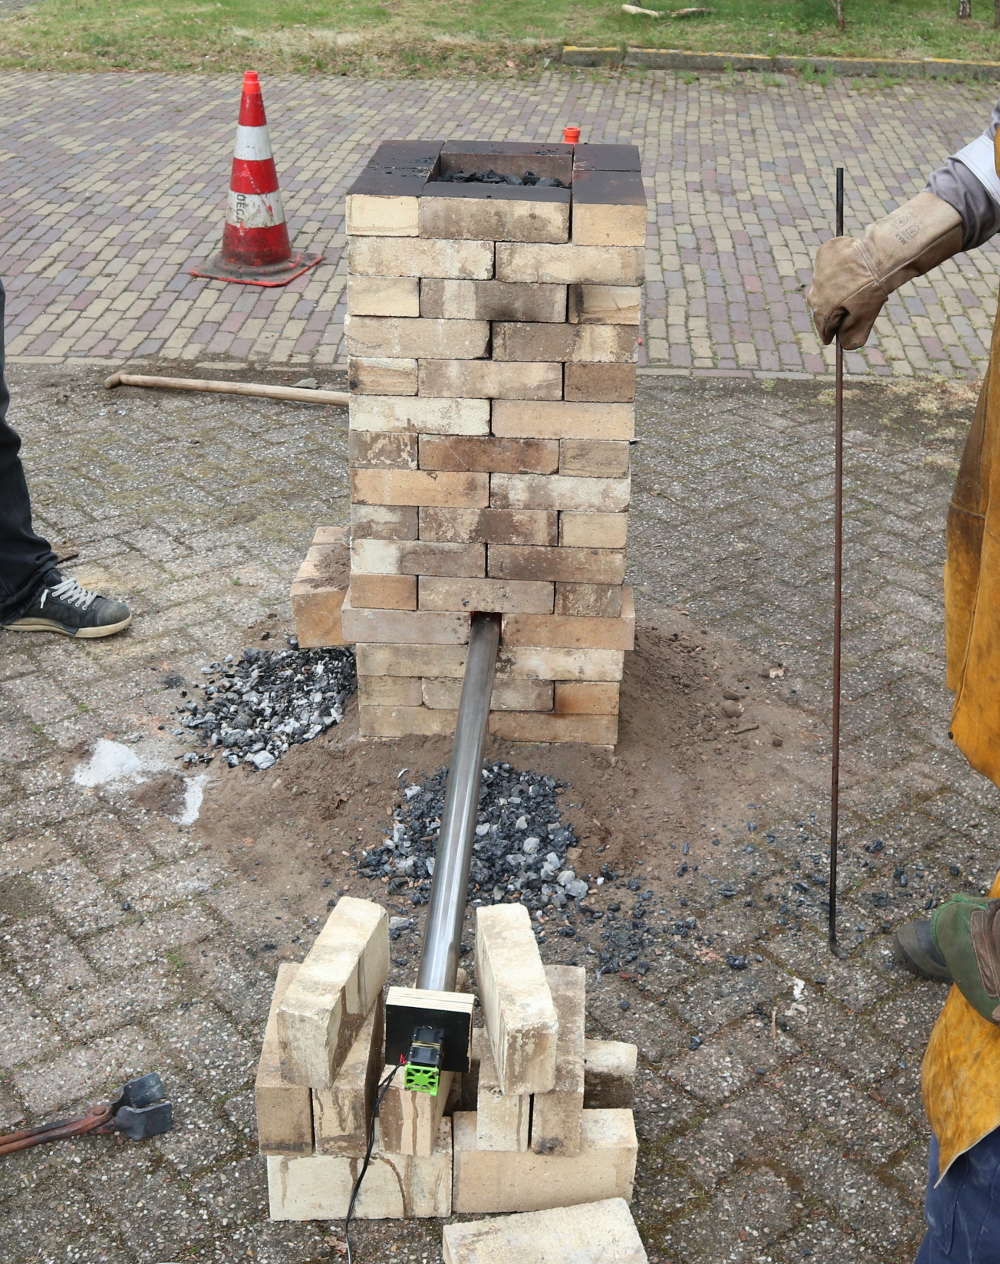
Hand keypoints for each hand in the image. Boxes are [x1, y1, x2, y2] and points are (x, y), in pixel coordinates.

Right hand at [807, 235, 887, 349]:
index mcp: (822, 309)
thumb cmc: (872, 288)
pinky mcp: (823, 253)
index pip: (822, 327)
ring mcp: (817, 271)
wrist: (879, 255)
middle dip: (832, 309)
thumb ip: (853, 335)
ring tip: (853, 284)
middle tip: (847, 308)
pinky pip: (826, 265)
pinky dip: (835, 268)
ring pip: (823, 284)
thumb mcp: (865, 317)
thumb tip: (845, 346)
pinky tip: (849, 267)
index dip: (829, 334)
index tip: (832, 338)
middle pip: (821, 305)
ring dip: (834, 287)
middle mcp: (814, 290)